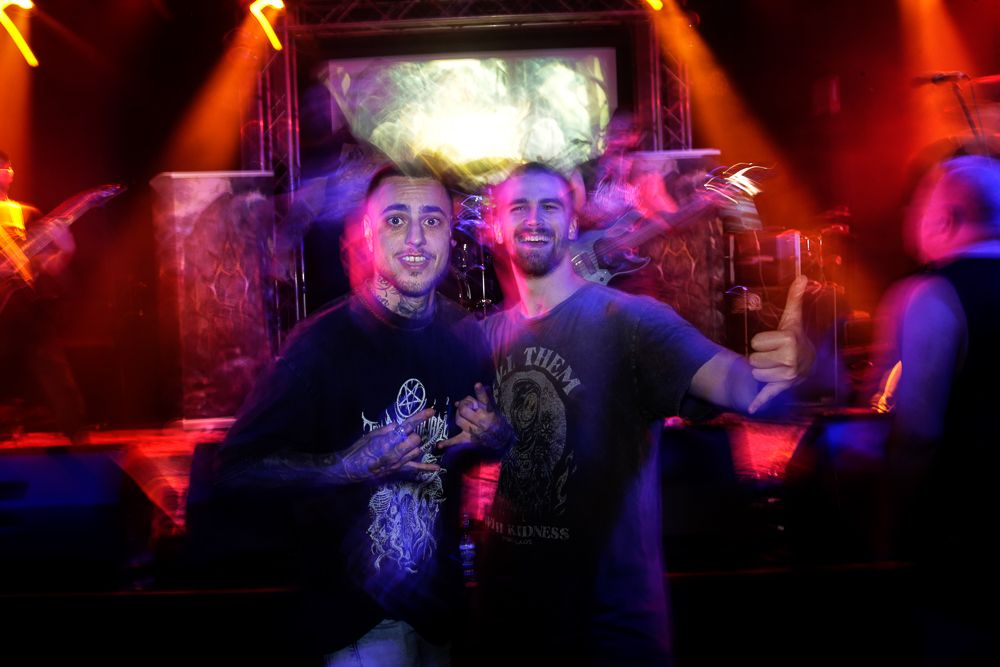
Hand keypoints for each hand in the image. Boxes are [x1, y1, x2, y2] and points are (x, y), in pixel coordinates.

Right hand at [335, 407, 438, 481]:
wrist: (351, 470)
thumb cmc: (358, 450)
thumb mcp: (370, 435)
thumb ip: (386, 430)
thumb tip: (398, 425)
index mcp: (388, 439)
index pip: (408, 426)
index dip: (420, 417)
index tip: (431, 411)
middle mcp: (395, 451)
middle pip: (416, 439)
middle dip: (413, 435)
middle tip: (403, 436)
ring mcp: (399, 463)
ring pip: (418, 451)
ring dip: (415, 446)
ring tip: (405, 446)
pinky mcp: (399, 471)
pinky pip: (416, 469)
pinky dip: (427, 468)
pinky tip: (437, 468)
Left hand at [438, 383, 512, 451]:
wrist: (503, 439)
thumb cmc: (497, 422)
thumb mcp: (493, 409)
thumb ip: (480, 401)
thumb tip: (459, 401)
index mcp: (489, 412)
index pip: (484, 400)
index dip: (480, 392)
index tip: (477, 385)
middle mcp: (482, 421)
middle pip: (465, 410)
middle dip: (463, 405)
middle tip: (465, 405)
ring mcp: (475, 431)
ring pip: (458, 420)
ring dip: (458, 415)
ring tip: (462, 415)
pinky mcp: (471, 439)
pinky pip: (457, 440)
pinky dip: (448, 442)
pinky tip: (440, 445)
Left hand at [747, 275, 814, 412]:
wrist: (808, 363)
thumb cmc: (794, 338)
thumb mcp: (792, 319)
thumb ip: (795, 298)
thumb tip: (802, 275)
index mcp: (790, 340)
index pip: (755, 341)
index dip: (762, 341)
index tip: (776, 342)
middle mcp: (791, 359)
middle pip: (752, 358)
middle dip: (760, 356)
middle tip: (775, 355)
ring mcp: (787, 376)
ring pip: (754, 373)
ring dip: (761, 370)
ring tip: (775, 366)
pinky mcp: (782, 389)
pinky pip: (768, 395)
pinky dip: (759, 402)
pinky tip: (750, 409)